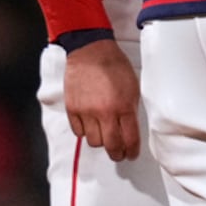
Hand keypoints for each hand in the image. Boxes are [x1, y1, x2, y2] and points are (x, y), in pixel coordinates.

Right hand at [64, 38, 140, 161]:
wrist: (90, 51)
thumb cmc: (115, 65)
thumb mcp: (132, 84)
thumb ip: (131, 107)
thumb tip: (130, 127)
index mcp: (124, 105)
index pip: (130, 138)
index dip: (132, 150)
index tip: (132, 154)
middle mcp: (105, 112)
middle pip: (111, 146)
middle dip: (117, 154)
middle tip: (119, 154)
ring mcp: (87, 113)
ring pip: (94, 142)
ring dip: (101, 141)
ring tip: (105, 133)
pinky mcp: (72, 110)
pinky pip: (79, 132)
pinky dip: (86, 131)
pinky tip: (91, 124)